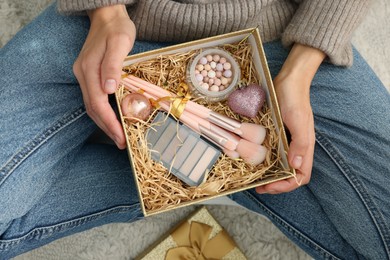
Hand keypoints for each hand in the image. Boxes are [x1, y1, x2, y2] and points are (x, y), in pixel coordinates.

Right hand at [73, 5, 135, 148]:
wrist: (107, 16)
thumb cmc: (116, 29)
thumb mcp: (119, 43)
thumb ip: (113, 65)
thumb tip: (107, 89)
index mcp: (89, 70)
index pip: (98, 104)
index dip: (109, 123)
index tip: (121, 137)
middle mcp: (83, 75)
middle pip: (92, 109)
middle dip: (107, 128)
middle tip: (122, 143)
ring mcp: (84, 75)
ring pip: (92, 106)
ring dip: (105, 123)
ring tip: (118, 136)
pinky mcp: (89, 75)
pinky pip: (94, 99)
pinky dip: (103, 112)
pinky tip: (113, 118)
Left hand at [256, 44, 324, 193]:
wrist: (289, 80)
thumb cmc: (294, 99)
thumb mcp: (297, 120)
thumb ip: (300, 143)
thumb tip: (296, 166)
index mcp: (304, 148)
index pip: (301, 176)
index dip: (287, 185)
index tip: (270, 185)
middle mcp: (296, 148)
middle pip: (290, 174)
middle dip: (276, 184)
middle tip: (259, 186)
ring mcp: (287, 141)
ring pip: (281, 165)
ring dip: (270, 174)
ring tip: (256, 178)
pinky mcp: (278, 134)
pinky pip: (274, 152)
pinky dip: (265, 161)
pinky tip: (254, 160)